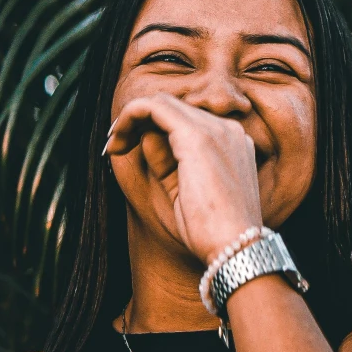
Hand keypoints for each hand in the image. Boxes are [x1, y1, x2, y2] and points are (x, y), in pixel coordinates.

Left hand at [102, 92, 264, 264]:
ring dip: (132, 118)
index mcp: (231, 143)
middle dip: (138, 120)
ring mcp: (215, 130)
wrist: (237, 248)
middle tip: (116, 145)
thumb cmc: (214, 232)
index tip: (127, 147)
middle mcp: (227, 130)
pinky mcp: (197, 137)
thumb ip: (167, 164)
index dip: (152, 127)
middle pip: (173, 107)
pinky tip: (117, 140)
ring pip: (163, 103)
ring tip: (114, 144)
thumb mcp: (184, 192)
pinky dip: (131, 116)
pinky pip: (155, 108)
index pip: (186, 119)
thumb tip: (146, 137)